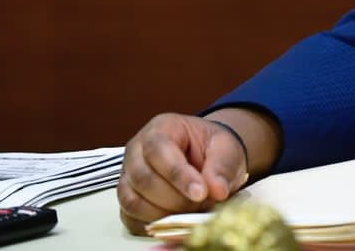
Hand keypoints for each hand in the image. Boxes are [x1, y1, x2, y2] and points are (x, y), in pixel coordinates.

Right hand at [117, 113, 248, 234]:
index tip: (201, 193)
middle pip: (143, 179)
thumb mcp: (227, 148)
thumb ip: (222, 166)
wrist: (206, 157)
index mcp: (161, 128)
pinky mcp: (128, 199)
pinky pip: (130, 218)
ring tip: (191, 212)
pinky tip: (176, 221)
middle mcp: (136, 151)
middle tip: (201, 204)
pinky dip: (153, 224)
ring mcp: (128, 176)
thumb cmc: (213, 148)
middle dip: (174, 198)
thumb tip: (217, 190)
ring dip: (163, 214)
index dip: (178, 175)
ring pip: (133, 201)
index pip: (159, 151)